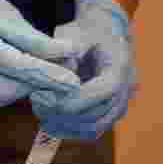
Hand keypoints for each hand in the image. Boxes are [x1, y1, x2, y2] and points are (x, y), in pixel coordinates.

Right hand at [0, 0, 81, 107]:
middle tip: (50, 71)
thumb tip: (72, 56)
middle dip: (32, 84)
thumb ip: (38, 41)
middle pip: (5, 91)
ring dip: (18, 87)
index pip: (15, 66)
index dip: (47, 76)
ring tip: (27, 67)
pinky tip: (6, 72)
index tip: (73, 83)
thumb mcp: (8, 14)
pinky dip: (2, 87)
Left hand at [29, 0, 137, 140]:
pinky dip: (69, 130)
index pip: (103, 92)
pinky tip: (49, 120)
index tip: (45, 96)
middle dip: (63, 113)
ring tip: (41, 111)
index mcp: (120, 67)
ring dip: (65, 125)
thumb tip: (58, 73)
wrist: (107, 36)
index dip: (74, 99)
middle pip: (97, 115)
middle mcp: (126, 92)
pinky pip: (91, 132)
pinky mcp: (110, 117)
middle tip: (36, 102)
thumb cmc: (89, 32)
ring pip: (93, 129)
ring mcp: (120, 107)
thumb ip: (68, 51)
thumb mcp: (77, 31)